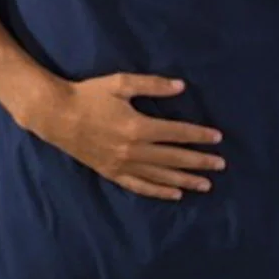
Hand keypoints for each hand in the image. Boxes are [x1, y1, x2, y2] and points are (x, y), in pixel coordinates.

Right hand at [29, 72, 226, 200]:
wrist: (57, 115)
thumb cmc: (90, 95)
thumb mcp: (121, 83)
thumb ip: (152, 85)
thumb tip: (181, 87)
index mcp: (138, 126)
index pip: (177, 133)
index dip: (199, 135)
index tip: (217, 138)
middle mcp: (133, 150)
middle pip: (174, 158)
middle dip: (199, 161)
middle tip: (221, 165)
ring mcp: (122, 165)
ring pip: (161, 176)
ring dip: (185, 180)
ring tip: (206, 184)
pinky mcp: (112, 173)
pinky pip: (141, 186)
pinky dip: (160, 192)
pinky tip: (175, 194)